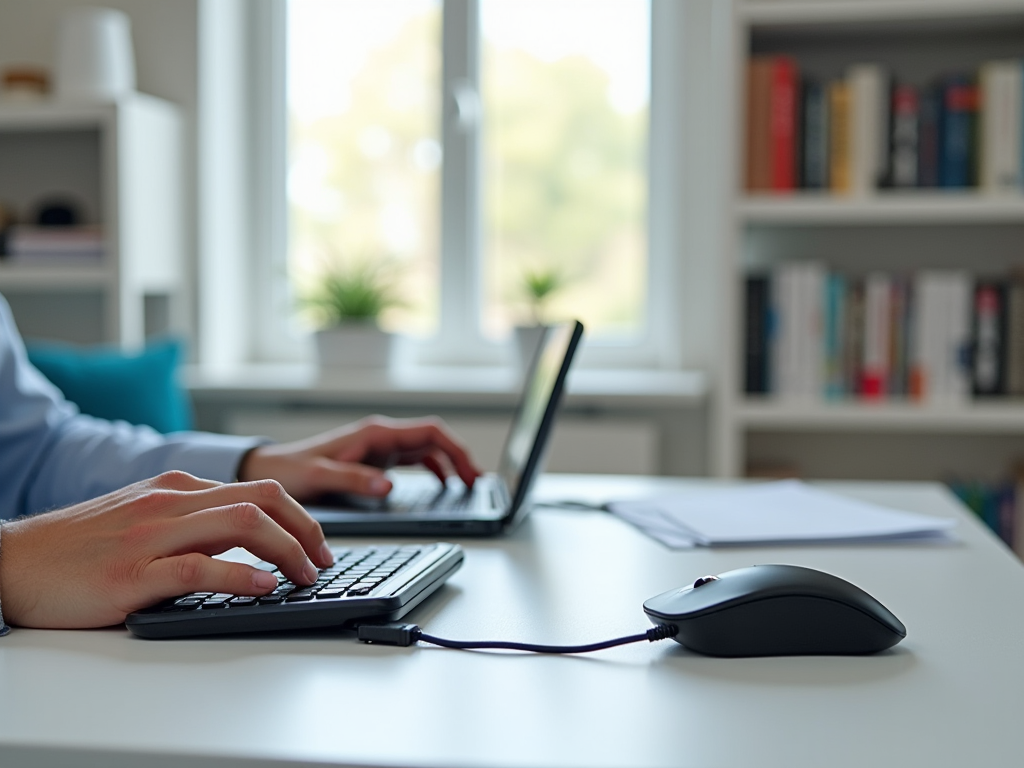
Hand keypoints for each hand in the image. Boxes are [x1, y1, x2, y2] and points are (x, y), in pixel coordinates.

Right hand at [0, 471, 333, 628]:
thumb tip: (248, 546)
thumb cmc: (79, 547)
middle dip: (307, 531)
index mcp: (177, 489)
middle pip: (264, 500)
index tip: (318, 547)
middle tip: (323, 563)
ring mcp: (152, 535)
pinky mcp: (132, 572)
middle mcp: (171, 503)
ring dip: (287, 551)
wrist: (11, 561)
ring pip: (242, 525)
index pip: (260, 490)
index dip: (301, 518)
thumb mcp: (145, 521)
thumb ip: (194, 525)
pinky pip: (198, 568)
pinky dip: (239, 577)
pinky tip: (263, 588)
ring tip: (306, 577)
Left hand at [238, 416, 481, 500]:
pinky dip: (432, 470)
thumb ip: (355, 480)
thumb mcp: (321, 476)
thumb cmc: (291, 470)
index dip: (455, 449)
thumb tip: (390, 486)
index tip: (470, 472)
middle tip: (476, 484)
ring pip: (427, 450)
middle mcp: (381, 436)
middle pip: (435, 440)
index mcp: (375, 433)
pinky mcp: (374, 460)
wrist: (268, 470)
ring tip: (466, 486)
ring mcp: (380, 448)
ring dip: (449, 464)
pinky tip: (440, 486)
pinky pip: (413, 461)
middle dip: (459, 458)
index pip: (430, 432)